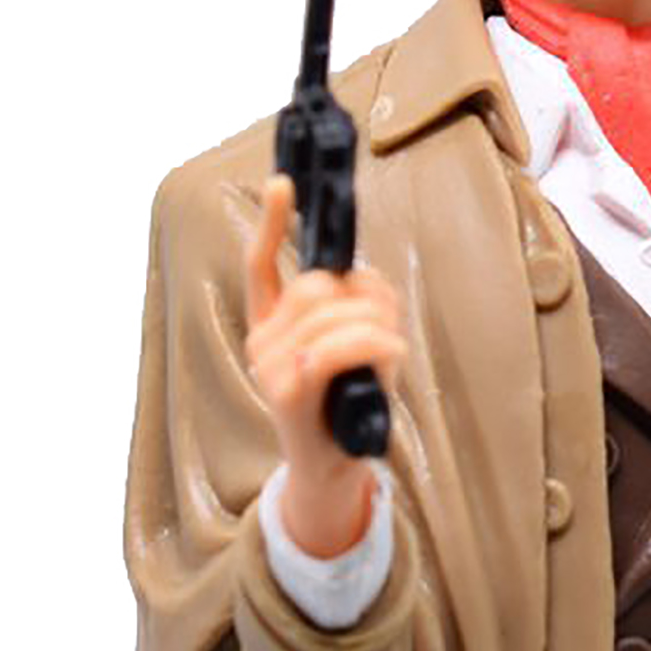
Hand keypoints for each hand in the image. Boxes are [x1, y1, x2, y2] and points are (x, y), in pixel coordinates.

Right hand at [245, 174, 406, 556]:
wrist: (335, 468)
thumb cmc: (349, 403)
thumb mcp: (359, 345)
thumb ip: (356, 303)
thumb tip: (360, 279)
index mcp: (272, 323)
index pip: (261, 263)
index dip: (271, 221)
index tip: (282, 182)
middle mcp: (261, 340)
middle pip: (318, 284)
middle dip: (365, 299)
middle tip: (385, 328)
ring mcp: (269, 365)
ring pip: (334, 312)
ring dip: (378, 325)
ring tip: (387, 351)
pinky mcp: (286, 390)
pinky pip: (336, 346)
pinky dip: (375, 344)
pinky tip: (389, 354)